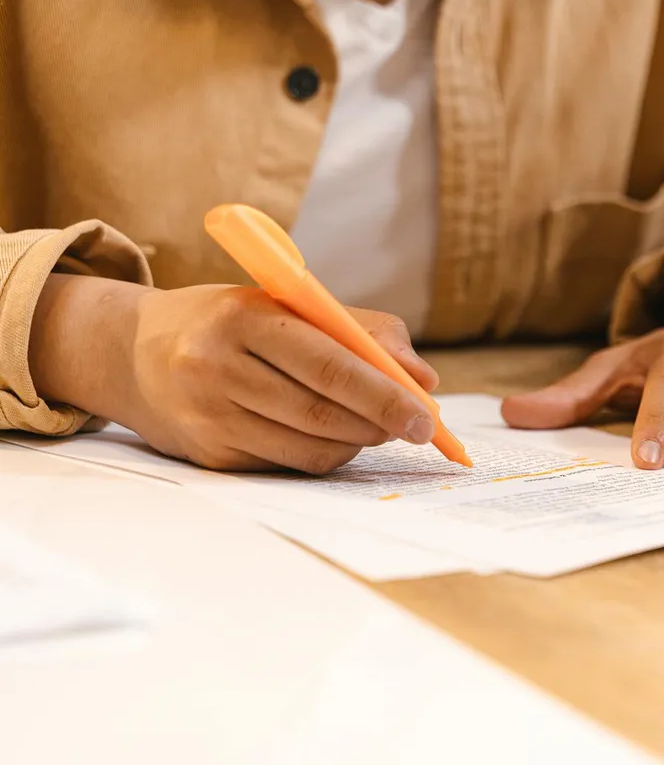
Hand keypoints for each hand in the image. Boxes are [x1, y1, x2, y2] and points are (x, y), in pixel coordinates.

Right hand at [30, 276, 437, 472]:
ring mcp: (209, 417)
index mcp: (243, 318)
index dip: (386, 394)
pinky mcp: (208, 456)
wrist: (132, 351)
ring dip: (357, 442)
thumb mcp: (288, 304)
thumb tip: (424, 378)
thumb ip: (362, 331)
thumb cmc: (231, 322)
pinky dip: (325, 455)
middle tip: (417, 427)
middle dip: (381, 423)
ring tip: (376, 426)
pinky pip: (287, 465)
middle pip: (322, 412)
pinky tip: (334, 437)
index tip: (426, 414)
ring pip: (309, 447)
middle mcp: (217, 368)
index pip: (331, 365)